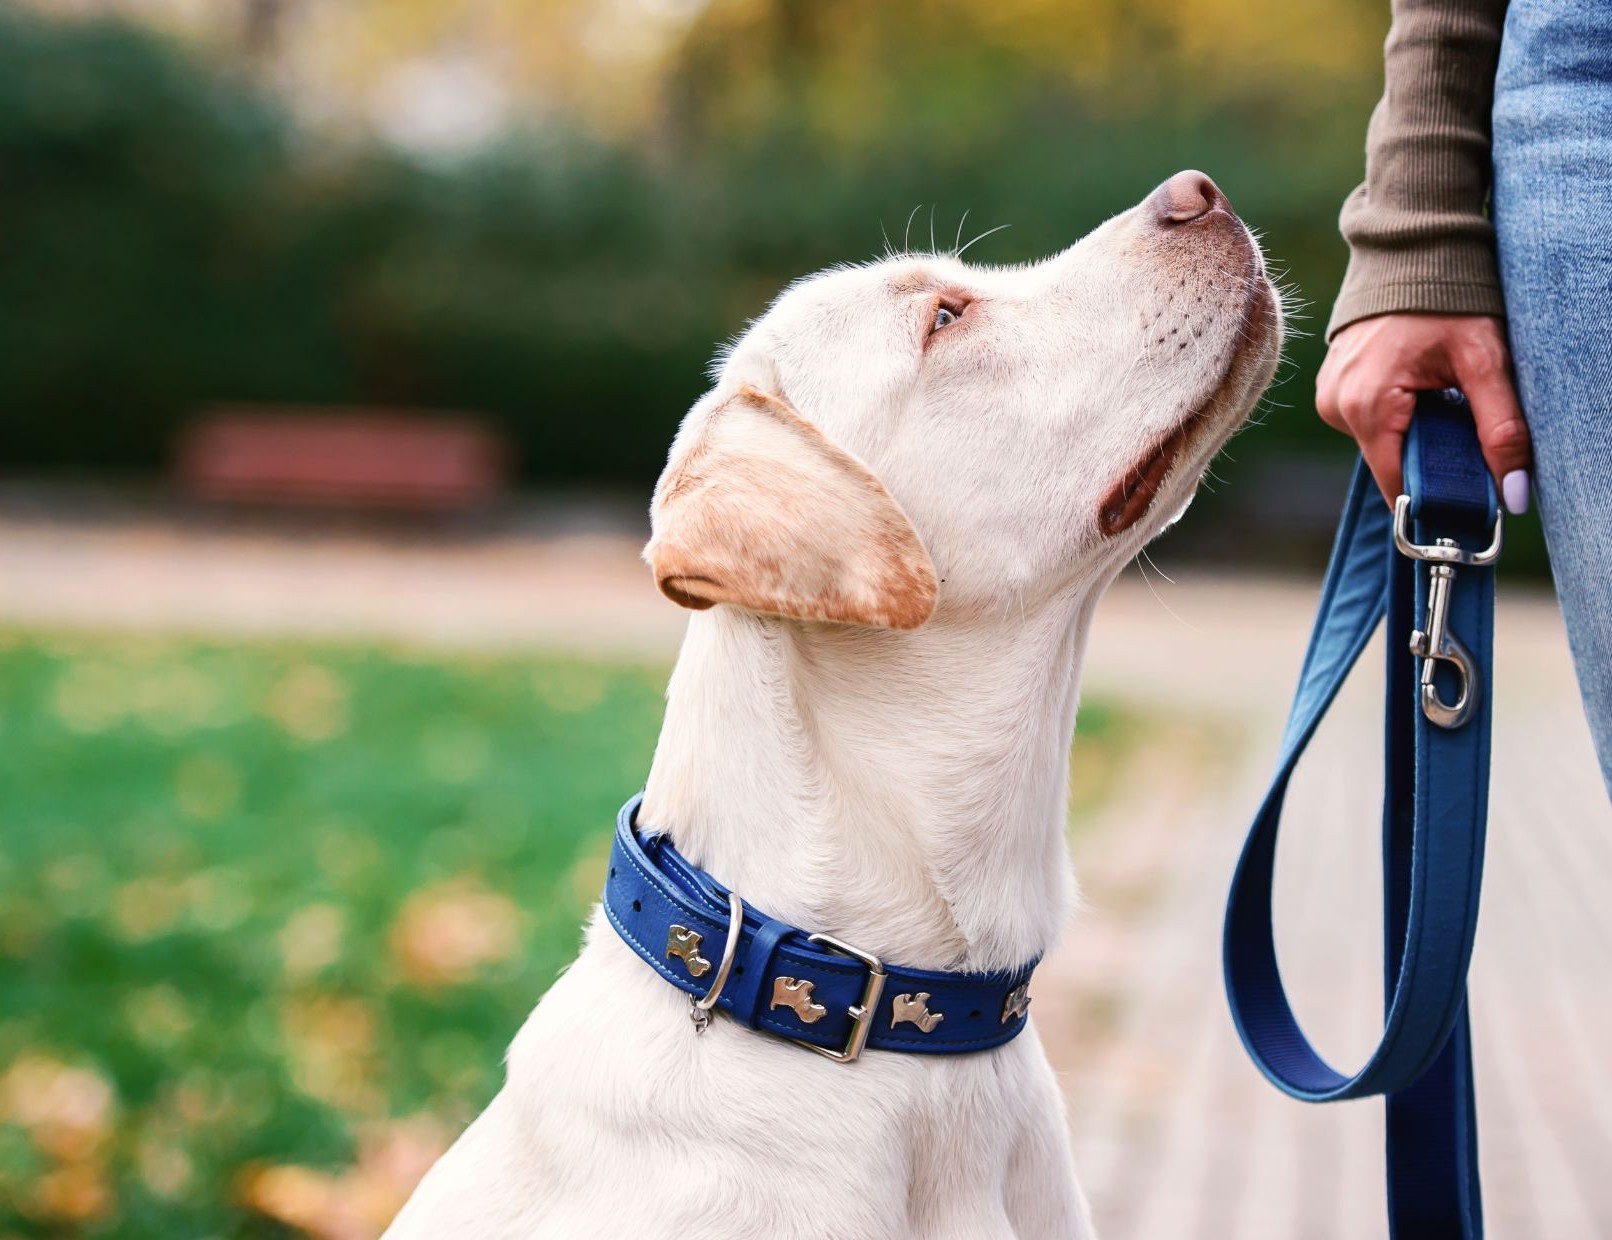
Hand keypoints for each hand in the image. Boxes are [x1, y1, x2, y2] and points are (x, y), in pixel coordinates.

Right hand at [1316, 314, 1531, 511]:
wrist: (1409, 251)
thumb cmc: (1446, 300)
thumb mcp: (1483, 360)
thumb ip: (1500, 427)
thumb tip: (1512, 492)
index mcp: (1366, 406)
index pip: (1397, 484)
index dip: (1435, 499)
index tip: (1469, 501)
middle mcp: (1336, 407)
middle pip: (1391, 462)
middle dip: (1431, 455)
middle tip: (1465, 423)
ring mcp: (1330, 397)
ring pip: (1382, 443)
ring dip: (1416, 432)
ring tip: (1440, 394)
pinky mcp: (1332, 389)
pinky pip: (1369, 421)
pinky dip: (1399, 416)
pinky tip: (1419, 386)